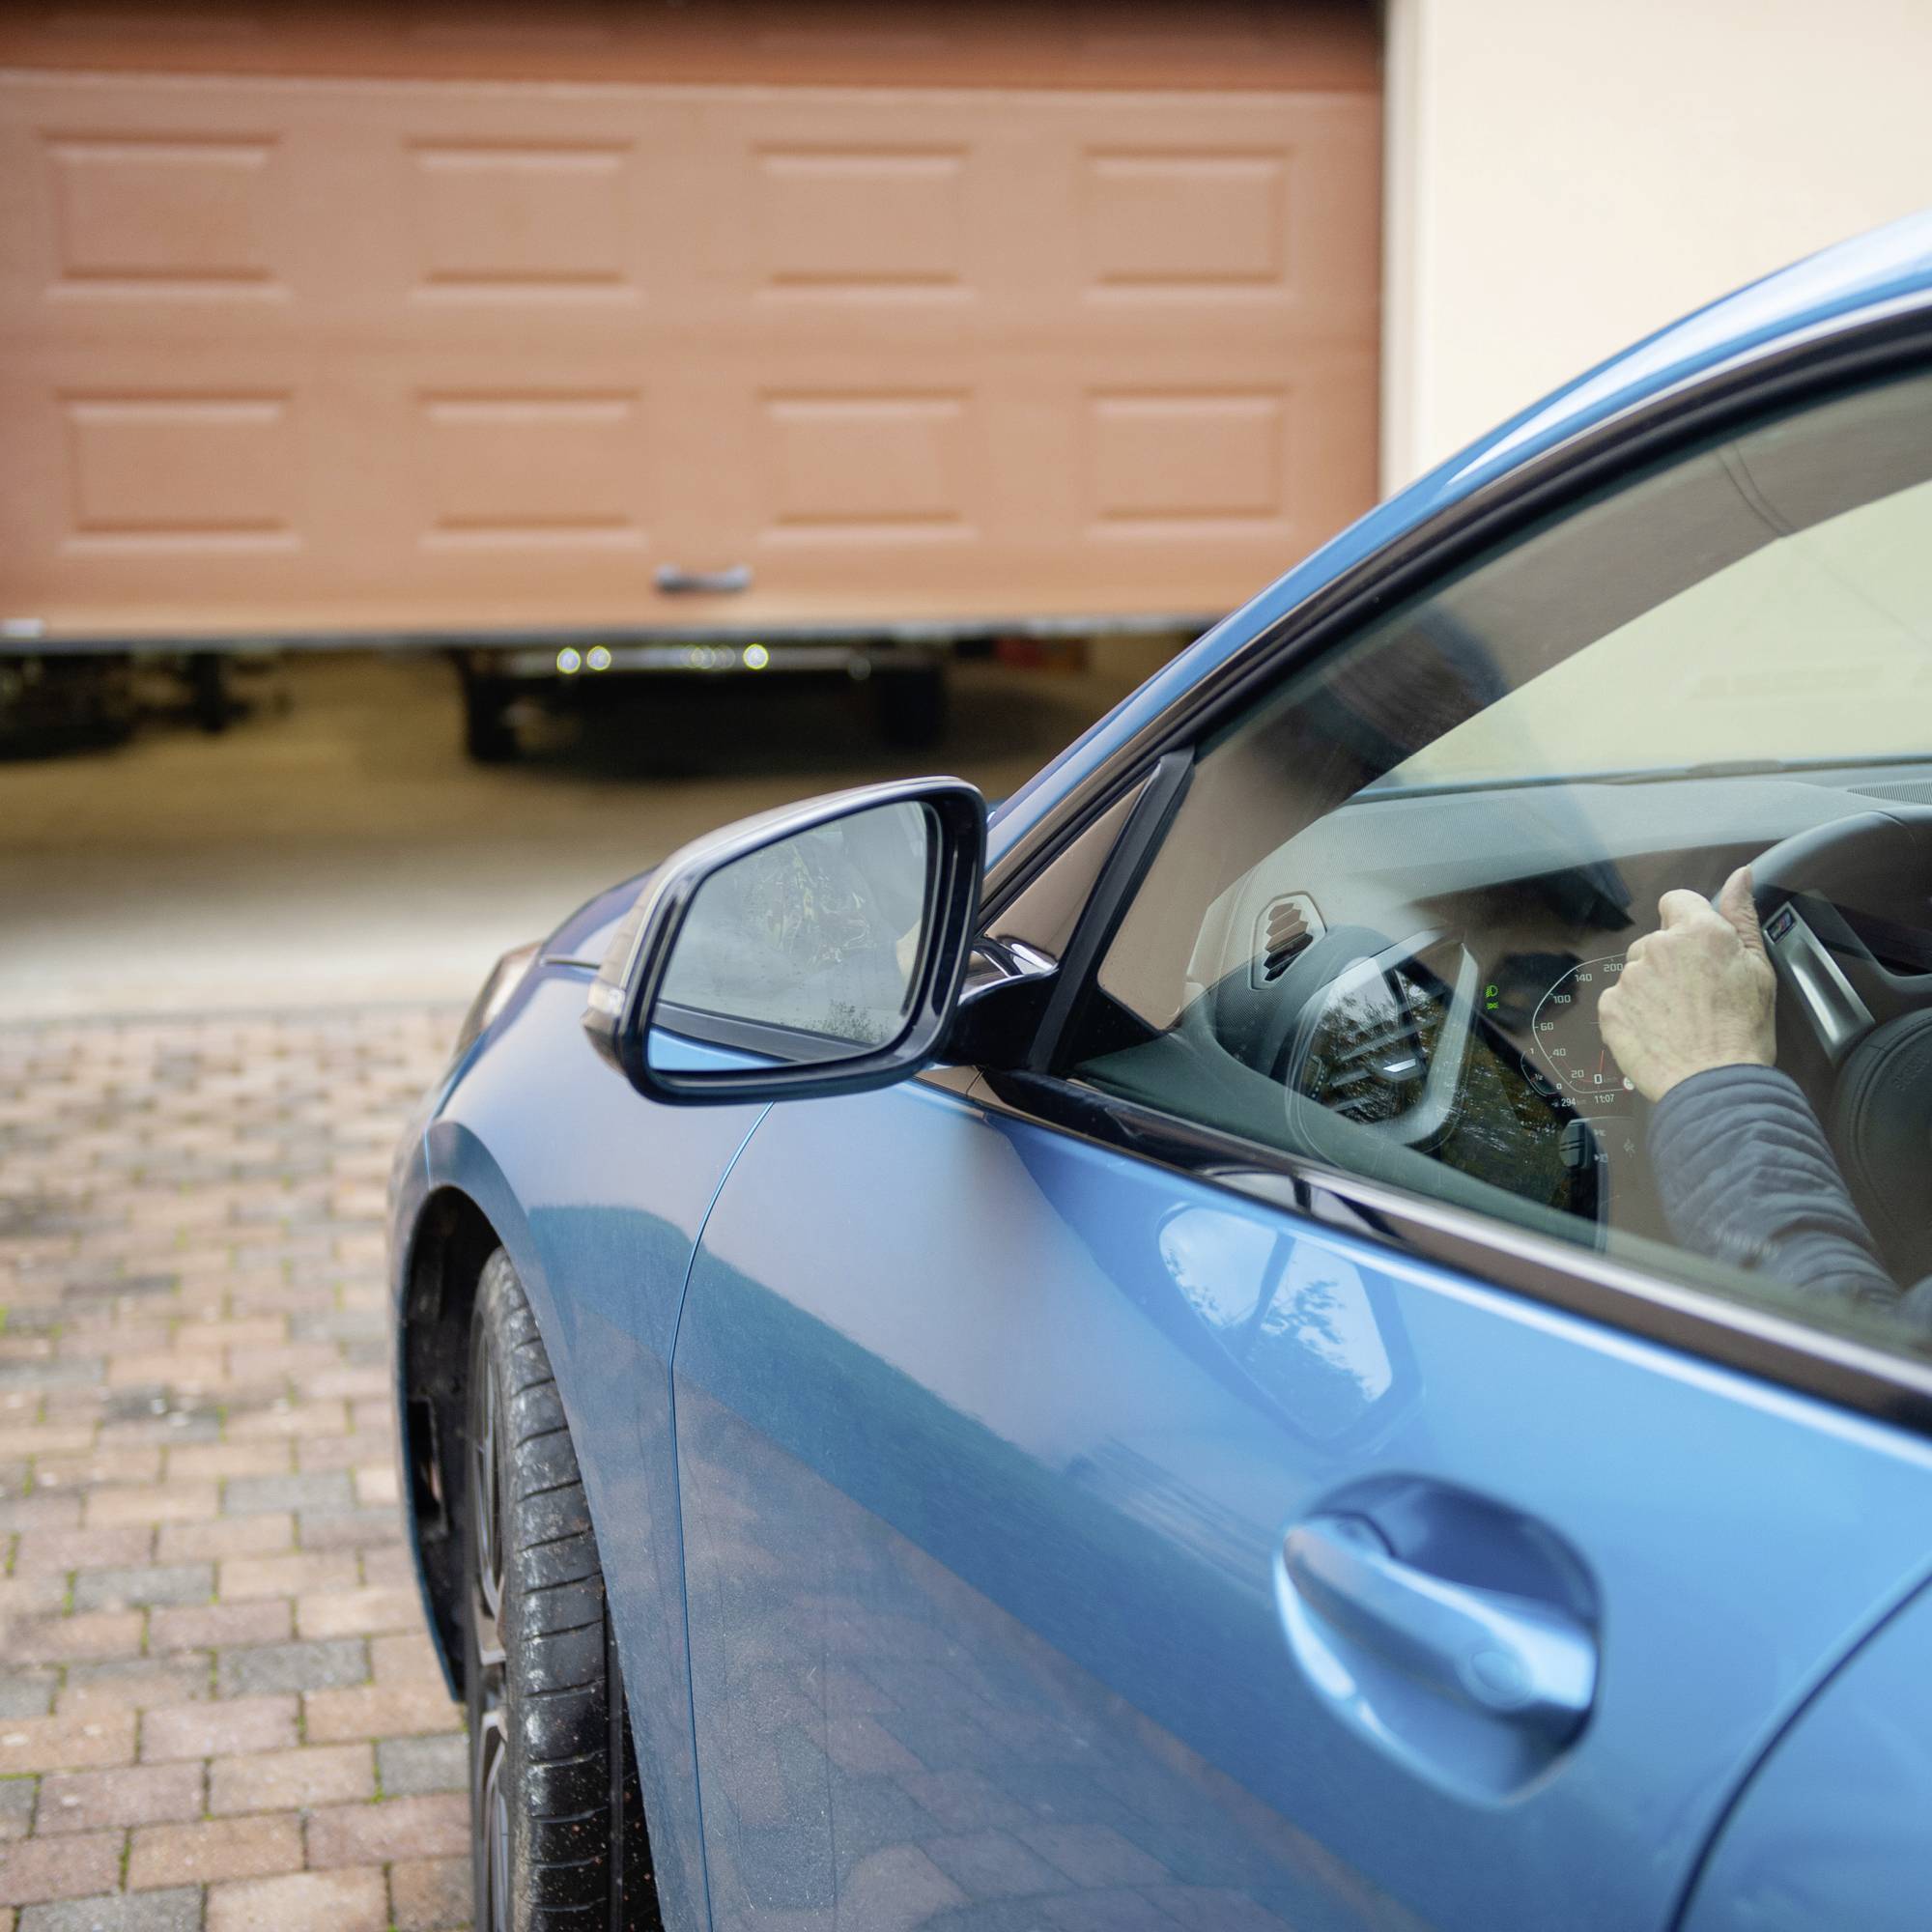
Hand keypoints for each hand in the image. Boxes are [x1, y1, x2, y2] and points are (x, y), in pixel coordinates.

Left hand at [1598, 866, 1776, 1101]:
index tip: (1698, 949)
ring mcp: (1629, 977)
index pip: (1675, 901)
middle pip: (1656, 940)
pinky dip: (1633, 1012)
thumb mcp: (1758, 967)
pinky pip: (1619, 999)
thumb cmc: (1743, 1028)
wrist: (1714, 1083)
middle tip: (1695, 996)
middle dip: (1671, 960)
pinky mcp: (1609, 1006)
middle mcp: (1657, 946)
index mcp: (1697, 931)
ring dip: (1651, 986)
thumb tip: (1741, 874)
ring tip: (1678, 1019)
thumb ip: (1742, 915)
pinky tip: (1658, 1032)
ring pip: (1637, 971)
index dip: (1687, 922)